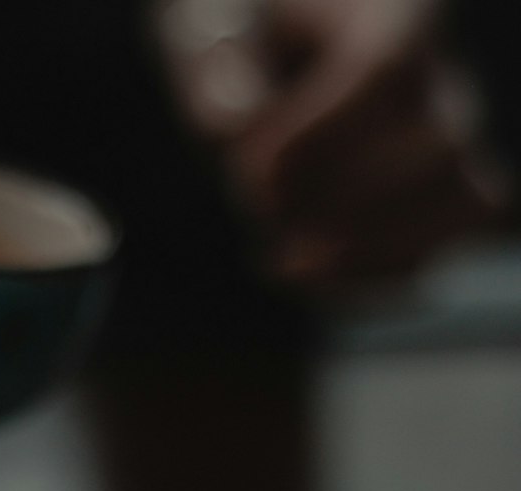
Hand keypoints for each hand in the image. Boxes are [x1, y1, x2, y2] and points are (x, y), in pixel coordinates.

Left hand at [156, 0, 513, 284]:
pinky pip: (441, 250)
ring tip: (283, 259)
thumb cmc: (243, 36)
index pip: (387, 70)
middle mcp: (441, 76)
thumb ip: (213, 65)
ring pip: (464, 205)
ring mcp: (450, 147)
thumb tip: (228, 122)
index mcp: (392, 12)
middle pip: (438, 147)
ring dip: (365, 249)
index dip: (321, 132)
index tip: (251, 172)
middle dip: (342, 197)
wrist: (265, 66)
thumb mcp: (211, 29)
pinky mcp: (439, 207)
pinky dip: (370, 279)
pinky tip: (304, 274)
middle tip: (258, 204)